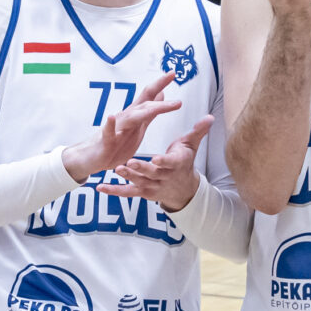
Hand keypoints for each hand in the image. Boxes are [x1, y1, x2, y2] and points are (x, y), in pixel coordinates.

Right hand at [61, 70, 181, 182]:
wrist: (92, 157)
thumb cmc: (116, 143)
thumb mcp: (138, 126)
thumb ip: (150, 111)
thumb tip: (162, 94)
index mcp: (135, 115)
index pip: (149, 96)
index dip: (160, 84)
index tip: (172, 73)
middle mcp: (126, 118)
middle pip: (145, 105)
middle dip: (160, 100)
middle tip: (176, 97)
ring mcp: (116, 129)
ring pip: (132, 118)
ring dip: (144, 112)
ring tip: (157, 108)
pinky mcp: (106, 142)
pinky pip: (108, 133)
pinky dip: (110, 125)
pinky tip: (110, 117)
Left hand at [97, 115, 214, 212]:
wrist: (183, 189)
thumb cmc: (185, 162)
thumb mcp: (191, 146)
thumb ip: (198, 131)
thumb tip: (210, 117)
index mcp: (176, 165)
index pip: (170, 163)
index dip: (163, 162)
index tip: (156, 158)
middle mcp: (163, 177)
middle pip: (152, 174)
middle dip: (141, 169)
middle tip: (130, 163)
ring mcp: (152, 186)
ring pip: (138, 182)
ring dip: (128, 177)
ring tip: (116, 169)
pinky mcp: (142, 192)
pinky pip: (127, 192)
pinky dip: (114, 191)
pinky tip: (101, 188)